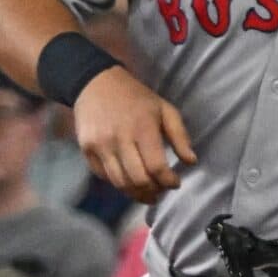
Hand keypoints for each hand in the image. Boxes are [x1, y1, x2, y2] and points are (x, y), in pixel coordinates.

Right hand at [73, 64, 195, 202]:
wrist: (95, 83)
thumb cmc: (136, 97)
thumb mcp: (164, 109)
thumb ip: (180, 136)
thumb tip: (191, 162)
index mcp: (142, 128)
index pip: (156, 167)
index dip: (168, 181)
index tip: (175, 183)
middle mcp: (119, 139)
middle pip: (138, 180)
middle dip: (153, 191)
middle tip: (161, 191)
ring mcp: (100, 146)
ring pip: (120, 182)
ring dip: (136, 193)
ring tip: (148, 193)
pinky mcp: (86, 150)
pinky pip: (104, 176)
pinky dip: (119, 183)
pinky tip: (129, 182)